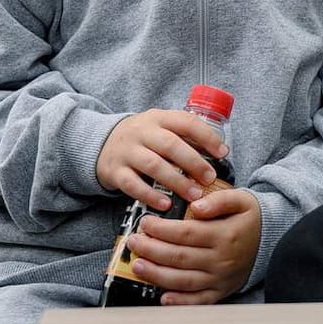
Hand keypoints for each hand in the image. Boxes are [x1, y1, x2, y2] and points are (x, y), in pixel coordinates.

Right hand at [95, 110, 227, 209]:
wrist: (100, 144)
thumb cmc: (143, 139)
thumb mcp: (161, 128)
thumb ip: (184, 137)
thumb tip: (218, 152)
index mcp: (158, 118)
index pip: (186, 122)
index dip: (206, 137)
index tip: (222, 153)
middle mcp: (141, 132)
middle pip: (171, 145)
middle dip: (193, 162)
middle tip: (209, 178)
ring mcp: (127, 151)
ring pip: (154, 165)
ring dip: (177, 181)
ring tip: (194, 195)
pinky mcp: (115, 171)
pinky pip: (133, 185)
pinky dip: (150, 195)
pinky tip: (166, 205)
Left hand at [127, 186, 261, 303]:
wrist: (271, 240)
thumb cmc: (250, 218)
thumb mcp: (241, 200)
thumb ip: (220, 200)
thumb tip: (198, 206)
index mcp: (225, 235)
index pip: (186, 233)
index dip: (162, 229)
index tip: (145, 223)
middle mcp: (222, 260)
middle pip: (180, 257)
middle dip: (152, 250)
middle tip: (133, 242)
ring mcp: (221, 278)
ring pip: (184, 280)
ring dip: (157, 275)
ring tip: (137, 266)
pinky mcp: (221, 291)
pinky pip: (199, 300)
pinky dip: (180, 301)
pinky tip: (163, 297)